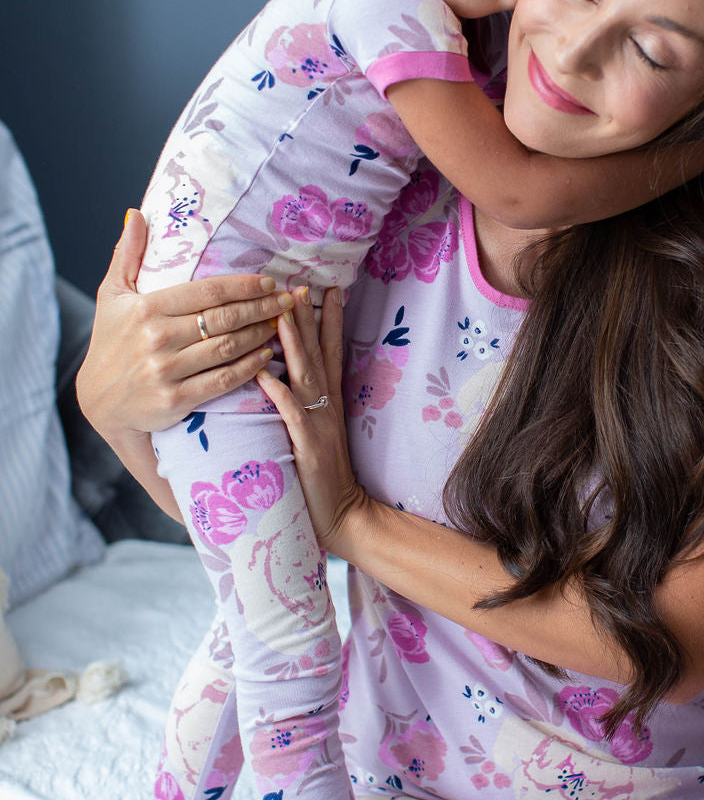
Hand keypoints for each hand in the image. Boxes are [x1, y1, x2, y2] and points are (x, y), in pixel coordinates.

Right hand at [76, 209, 295, 438]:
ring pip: (227, 348)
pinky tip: (266, 356)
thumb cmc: (110, 342)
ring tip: (280, 324)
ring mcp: (167, 371)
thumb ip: (127, 254)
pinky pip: (222, 381)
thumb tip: (136, 214)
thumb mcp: (111, 295)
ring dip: (260, 335)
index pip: (206, 291)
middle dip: (261, 307)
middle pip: (224, 318)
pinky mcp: (176, 400)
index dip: (243, 286)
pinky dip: (249, 368)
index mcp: (146, 309)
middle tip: (286, 301)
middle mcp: (157, 338)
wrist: (100, 401)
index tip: (269, 282)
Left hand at [255, 287, 365, 555]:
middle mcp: (326, 405)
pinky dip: (278, 393)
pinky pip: (291, 414)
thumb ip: (303, 407)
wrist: (344, 516)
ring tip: (282, 312)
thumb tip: (282, 379)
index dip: (329, 320)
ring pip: (305, 374)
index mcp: (329, 402)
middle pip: (319, 352)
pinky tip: (263, 374)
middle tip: (301, 283)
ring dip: (294, 342)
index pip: (331, 351)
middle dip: (309, 317)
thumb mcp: (315, 434)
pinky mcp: (308, 445)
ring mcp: (318, 423)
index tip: (326, 288)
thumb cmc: (322, 479)